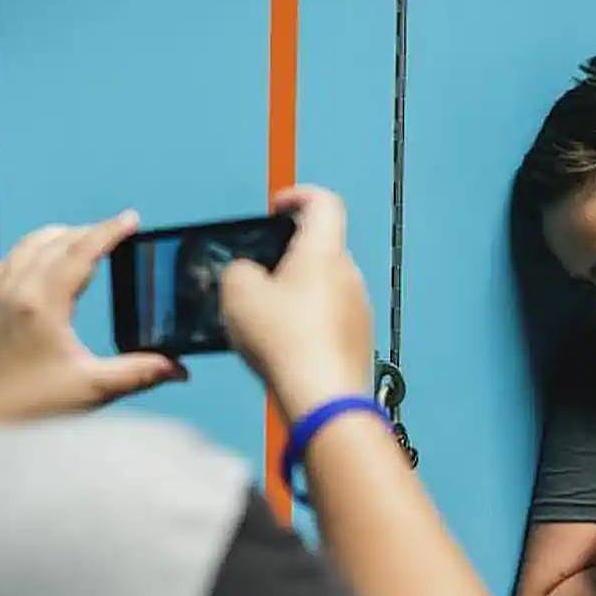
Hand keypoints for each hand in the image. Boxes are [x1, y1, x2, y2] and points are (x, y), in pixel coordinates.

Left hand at [0, 212, 185, 421]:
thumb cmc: (30, 410)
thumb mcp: (91, 390)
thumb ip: (138, 373)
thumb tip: (179, 368)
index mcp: (42, 305)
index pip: (80, 253)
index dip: (109, 232)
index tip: (132, 219)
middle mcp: (15, 293)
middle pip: (54, 242)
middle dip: (89, 230)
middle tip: (117, 230)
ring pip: (27, 247)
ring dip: (58, 235)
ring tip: (83, 236)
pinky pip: (7, 263)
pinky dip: (29, 250)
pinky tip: (38, 258)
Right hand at [221, 185, 372, 419]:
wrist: (323, 399)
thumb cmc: (287, 344)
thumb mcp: (237, 294)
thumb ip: (238, 271)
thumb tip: (247, 274)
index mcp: (323, 251)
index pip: (323, 202)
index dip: (298, 196)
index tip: (279, 207)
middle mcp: (348, 275)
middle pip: (320, 249)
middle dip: (287, 258)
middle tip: (258, 277)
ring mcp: (358, 309)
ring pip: (324, 288)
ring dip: (297, 296)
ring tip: (266, 321)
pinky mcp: (358, 341)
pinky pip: (330, 321)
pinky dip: (308, 326)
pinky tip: (284, 348)